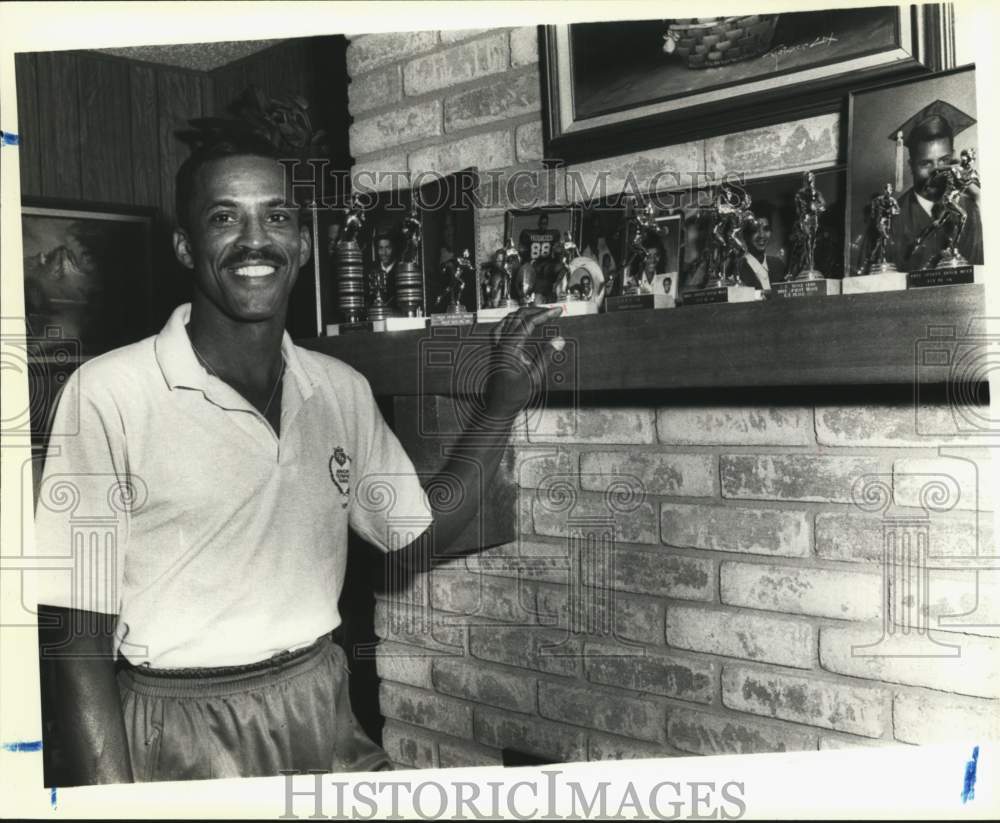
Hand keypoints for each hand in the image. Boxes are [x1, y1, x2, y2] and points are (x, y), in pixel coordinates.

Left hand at [483, 305, 563, 421]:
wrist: (497, 408)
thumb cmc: (513, 397)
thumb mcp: (534, 377)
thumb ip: (545, 356)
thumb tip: (558, 340)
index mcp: (509, 347)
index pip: (528, 322)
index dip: (545, 314)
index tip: (558, 311)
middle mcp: (500, 344)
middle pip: (518, 316)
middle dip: (536, 310)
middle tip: (553, 311)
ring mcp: (496, 347)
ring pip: (508, 319)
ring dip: (524, 313)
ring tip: (539, 314)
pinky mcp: (495, 351)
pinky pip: (501, 328)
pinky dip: (512, 321)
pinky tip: (519, 324)